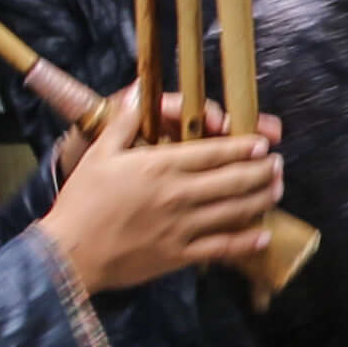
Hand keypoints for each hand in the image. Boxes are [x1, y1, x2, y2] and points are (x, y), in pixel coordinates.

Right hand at [39, 119, 281, 297]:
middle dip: (262, 171)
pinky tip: (262, 234)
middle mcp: (179, 194)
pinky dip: (246, 241)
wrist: (70, 252)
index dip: (244, 147)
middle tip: (277, 165)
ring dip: (262, 199)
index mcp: (161, 166)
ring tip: (277, 190)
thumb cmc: (82, 200)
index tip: (263, 144)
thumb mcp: (99, 153)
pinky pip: (222, 247)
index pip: (215, 152)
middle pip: (234, 179)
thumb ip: (123, 122)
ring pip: (235, 210)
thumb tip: (136, 91)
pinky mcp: (180, 255)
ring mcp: (182, 226)